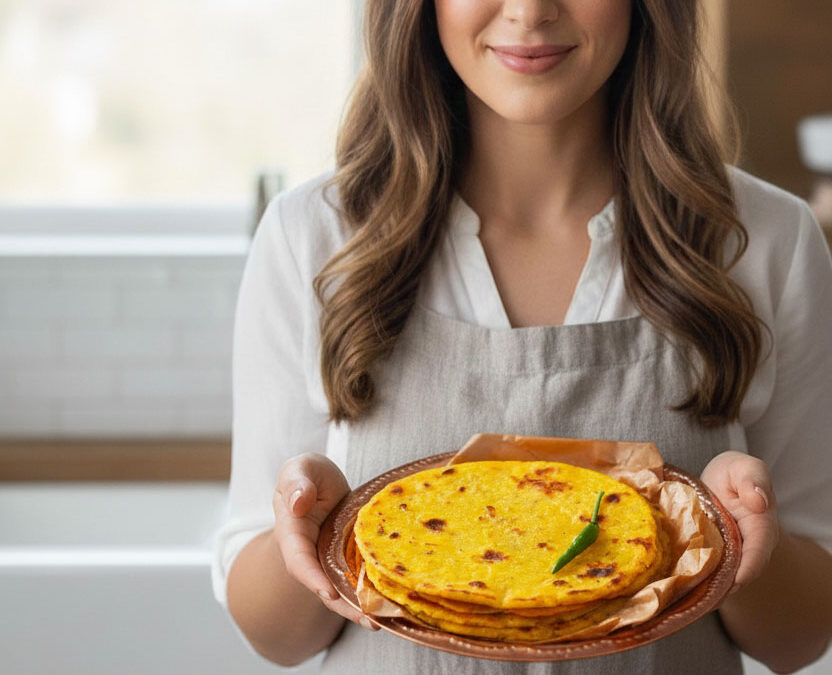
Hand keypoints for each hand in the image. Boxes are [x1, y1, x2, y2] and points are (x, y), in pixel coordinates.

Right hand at [274, 452, 377, 630]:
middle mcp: (308, 553)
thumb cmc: (308, 475)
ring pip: (340, 589)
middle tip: (369, 621)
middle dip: (343, 606)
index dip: (311, 577)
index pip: (298, 559)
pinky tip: (389, 607)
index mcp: (292, 531)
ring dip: (358, 608)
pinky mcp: (346, 561)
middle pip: (321, 585)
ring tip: (381, 623)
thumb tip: (297, 503)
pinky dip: (369, 594)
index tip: (328, 593)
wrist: (320, 484)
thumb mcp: (300, 467)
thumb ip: (296, 482)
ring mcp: (327, 560)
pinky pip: (355, 580)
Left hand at [700, 451, 779, 593]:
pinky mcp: (713, 556)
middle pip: (739, 572)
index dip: (748, 567)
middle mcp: (748, 547)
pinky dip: (696, 578)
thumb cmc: (735, 473)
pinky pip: (707, 570)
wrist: (720, 480)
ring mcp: (730, 554)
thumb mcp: (745, 467)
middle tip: (702, 596)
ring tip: (687, 595)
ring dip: (707, 587)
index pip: (758, 552)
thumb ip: (752, 479)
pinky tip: (678, 585)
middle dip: (723, 585)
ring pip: (721, 576)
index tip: (736, 580)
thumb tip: (759, 501)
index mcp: (761, 527)